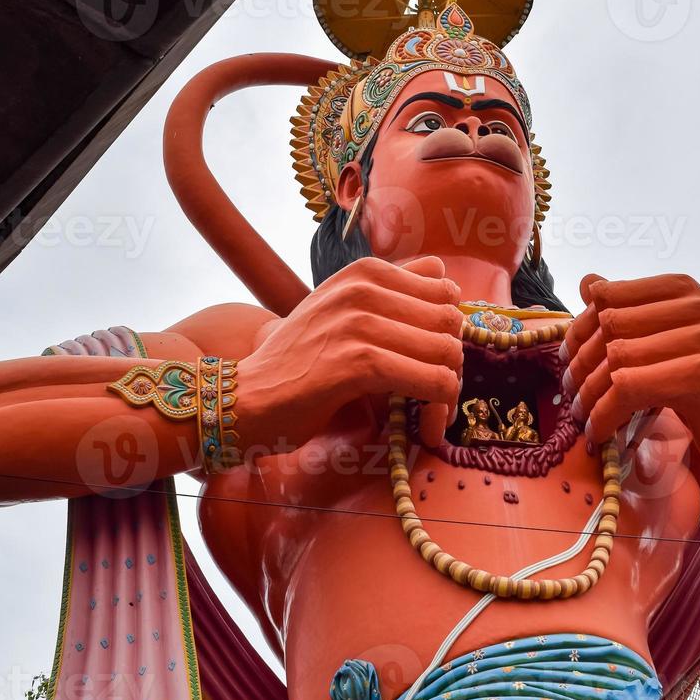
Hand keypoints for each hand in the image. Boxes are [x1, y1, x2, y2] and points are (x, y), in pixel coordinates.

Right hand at [240, 256, 462, 447]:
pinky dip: (439, 408)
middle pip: (450, 320)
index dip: (447, 327)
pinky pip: (432, 382)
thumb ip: (389, 292)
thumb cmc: (299, 361)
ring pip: (447, 351)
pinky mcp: (359, 363)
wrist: (247, 398)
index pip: (444, 286)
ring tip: (432, 413)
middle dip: (452, 361)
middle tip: (436, 393)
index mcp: (365, 271)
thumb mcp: (341, 308)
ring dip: (449, 390)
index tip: (433, 359)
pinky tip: (427, 428)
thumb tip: (445, 283)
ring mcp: (360, 323)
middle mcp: (364, 287)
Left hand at [562, 273, 699, 451]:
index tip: (570, 364)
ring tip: (583, 418)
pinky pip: (628, 387)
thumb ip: (631, 315)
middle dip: (579, 365)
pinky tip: (601, 432)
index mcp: (684, 290)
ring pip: (614, 357)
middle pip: (606, 325)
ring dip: (588, 395)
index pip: (606, 296)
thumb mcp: (669, 345)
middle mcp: (696, 306)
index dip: (579, 331)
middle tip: (572, 398)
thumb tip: (587, 281)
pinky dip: (605, 413)